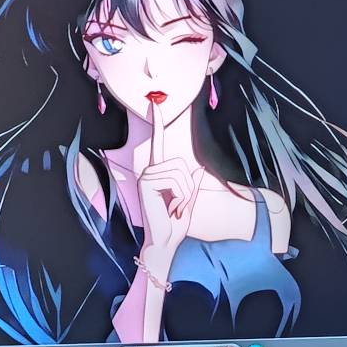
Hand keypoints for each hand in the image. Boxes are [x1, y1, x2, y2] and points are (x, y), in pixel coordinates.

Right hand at [133, 100, 199, 266]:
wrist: (165, 242)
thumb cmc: (175, 224)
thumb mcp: (188, 201)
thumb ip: (193, 185)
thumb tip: (200, 169)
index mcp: (158, 172)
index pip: (158, 143)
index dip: (157, 123)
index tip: (155, 103)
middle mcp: (149, 170)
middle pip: (182, 164)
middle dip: (188, 187)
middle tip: (179, 205)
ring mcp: (146, 175)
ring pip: (181, 173)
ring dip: (186, 194)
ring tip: (175, 208)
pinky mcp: (146, 182)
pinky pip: (176, 181)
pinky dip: (181, 197)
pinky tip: (172, 208)